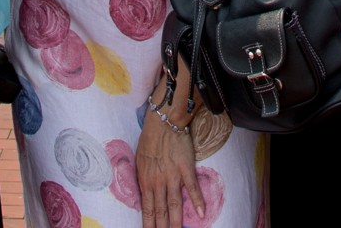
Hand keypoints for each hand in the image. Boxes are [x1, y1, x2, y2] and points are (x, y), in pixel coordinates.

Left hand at [135, 106, 202, 227]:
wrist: (163, 123)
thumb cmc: (149, 140)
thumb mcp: (139, 162)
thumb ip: (144, 179)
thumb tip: (144, 193)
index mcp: (146, 181)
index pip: (147, 210)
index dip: (149, 225)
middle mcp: (158, 183)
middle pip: (161, 211)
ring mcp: (173, 177)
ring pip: (175, 204)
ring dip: (176, 222)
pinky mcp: (186, 169)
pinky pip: (192, 188)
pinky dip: (197, 202)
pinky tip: (201, 214)